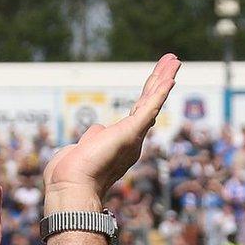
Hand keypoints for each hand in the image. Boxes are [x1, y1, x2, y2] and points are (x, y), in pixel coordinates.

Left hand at [43, 53, 180, 211]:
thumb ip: (94, 136)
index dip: (148, 94)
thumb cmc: (70, 173)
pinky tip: (170, 78)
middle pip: (148, 102)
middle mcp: (132, 139)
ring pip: (151, 100)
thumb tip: (97, 128)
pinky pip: (149, 108)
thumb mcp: (83, 147)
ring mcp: (133, 136)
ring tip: (174, 60)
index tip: (156, 80)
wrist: (71, 184)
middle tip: (172, 61)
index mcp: (120, 143)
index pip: (138, 112)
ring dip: (163, 78)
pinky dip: (160, 92)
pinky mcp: (131, 132)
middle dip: (160, 80)